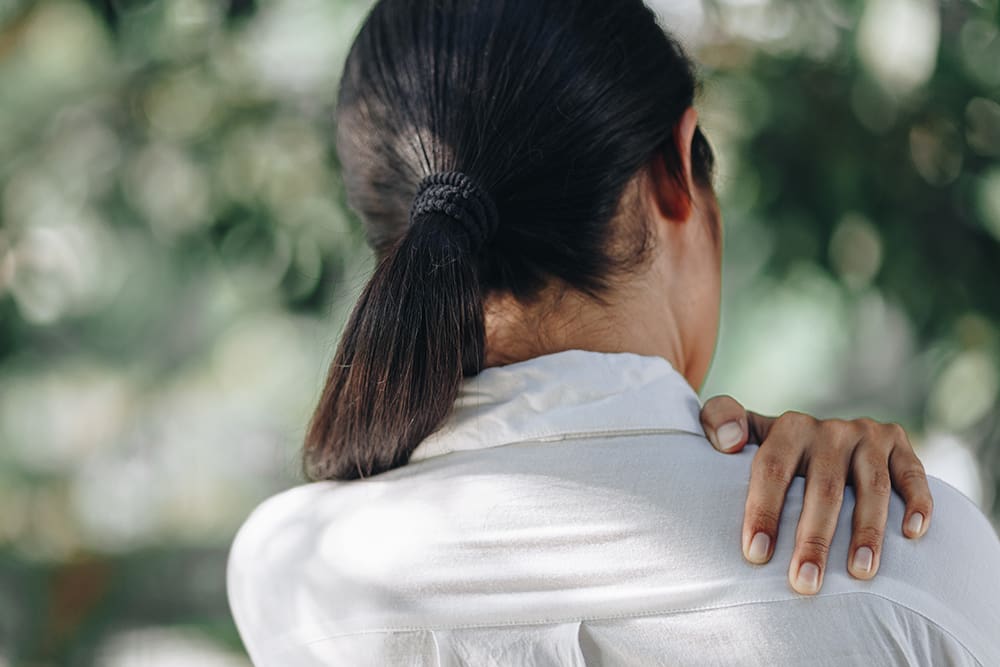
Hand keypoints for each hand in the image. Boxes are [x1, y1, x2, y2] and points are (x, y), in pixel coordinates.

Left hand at [698, 396, 933, 594]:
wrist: (819, 436)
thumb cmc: (773, 451)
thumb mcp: (742, 431)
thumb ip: (720, 421)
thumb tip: (728, 443)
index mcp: (789, 428)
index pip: (773, 469)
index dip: (763, 511)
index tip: (756, 555)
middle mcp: (831, 430)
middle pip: (823, 487)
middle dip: (813, 538)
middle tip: (804, 582)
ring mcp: (868, 437)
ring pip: (872, 487)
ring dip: (867, 531)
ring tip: (859, 573)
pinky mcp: (901, 446)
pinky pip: (914, 474)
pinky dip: (918, 503)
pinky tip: (912, 535)